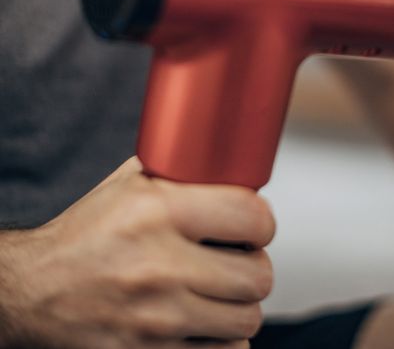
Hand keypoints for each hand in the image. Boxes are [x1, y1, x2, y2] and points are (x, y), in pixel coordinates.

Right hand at [0, 158, 274, 348]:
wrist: (33, 290)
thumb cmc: (86, 233)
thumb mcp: (129, 183)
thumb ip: (180, 170)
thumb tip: (228, 160)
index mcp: (157, 211)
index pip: (252, 216)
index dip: (262, 221)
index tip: (254, 225)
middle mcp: (158, 265)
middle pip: (258, 274)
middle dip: (255, 265)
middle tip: (240, 259)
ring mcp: (155, 318)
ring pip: (247, 318)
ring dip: (241, 304)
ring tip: (222, 291)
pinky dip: (222, 339)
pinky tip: (205, 320)